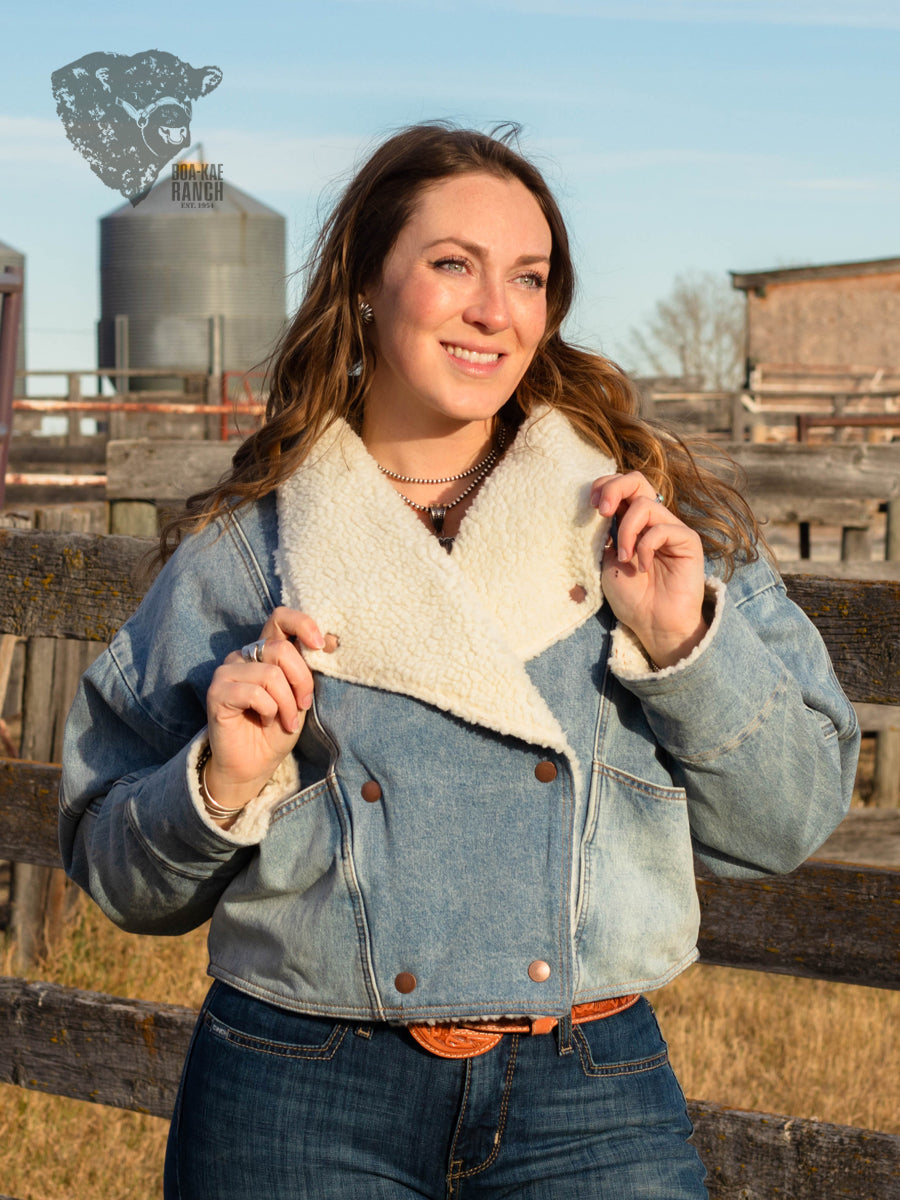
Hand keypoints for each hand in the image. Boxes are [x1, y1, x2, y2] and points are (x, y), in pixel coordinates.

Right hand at [204, 608, 325, 814]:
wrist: (254, 764)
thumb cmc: (279, 727)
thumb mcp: (301, 695)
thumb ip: (307, 668)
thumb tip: (329, 641)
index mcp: (265, 650)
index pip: (281, 618)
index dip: (304, 624)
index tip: (323, 646)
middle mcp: (244, 654)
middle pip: (280, 649)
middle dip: (301, 680)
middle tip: (303, 706)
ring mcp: (227, 671)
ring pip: (270, 674)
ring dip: (287, 704)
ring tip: (286, 721)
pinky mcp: (217, 691)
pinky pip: (254, 693)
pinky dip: (269, 711)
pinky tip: (266, 721)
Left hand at [591, 472, 706, 668]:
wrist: (653, 625)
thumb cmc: (631, 597)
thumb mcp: (606, 560)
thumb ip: (605, 532)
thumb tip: (597, 505)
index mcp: (630, 521)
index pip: (620, 486)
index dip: (603, 486)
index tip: (589, 506)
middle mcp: (652, 520)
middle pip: (637, 480)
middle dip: (614, 489)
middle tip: (600, 511)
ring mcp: (670, 528)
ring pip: (645, 504)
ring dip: (626, 531)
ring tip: (624, 558)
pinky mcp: (687, 541)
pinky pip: (662, 529)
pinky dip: (645, 547)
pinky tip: (643, 567)